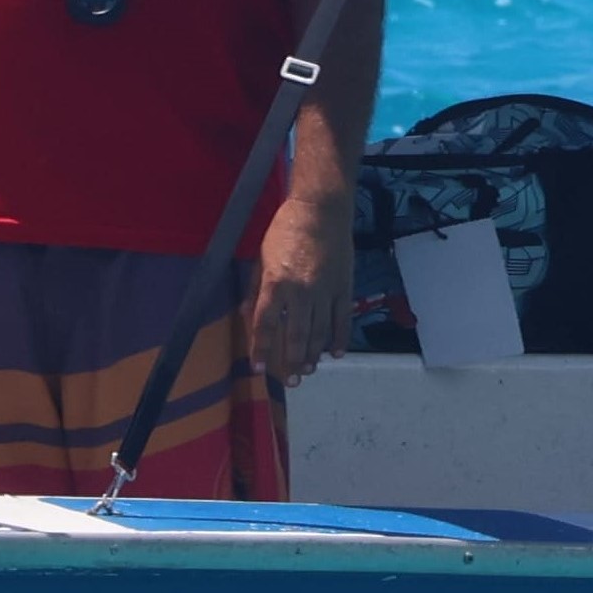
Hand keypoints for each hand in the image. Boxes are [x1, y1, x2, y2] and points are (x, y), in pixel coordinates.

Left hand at [247, 184, 353, 384]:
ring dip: (313, 355)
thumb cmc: (285, 231)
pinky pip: (342, 319)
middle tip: (290, 382)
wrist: (321, 210)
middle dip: (292, 362)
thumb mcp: (261, 258)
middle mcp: (301, 291)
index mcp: (276, 283)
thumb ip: (256, 290)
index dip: (262, 349)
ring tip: (308, 371)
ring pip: (320, 332)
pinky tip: (334, 354)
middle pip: (296, 335)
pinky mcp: (344, 287)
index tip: (260, 368)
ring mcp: (325, 291)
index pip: (266, 324)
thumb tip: (248, 317)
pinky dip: (339, 339)